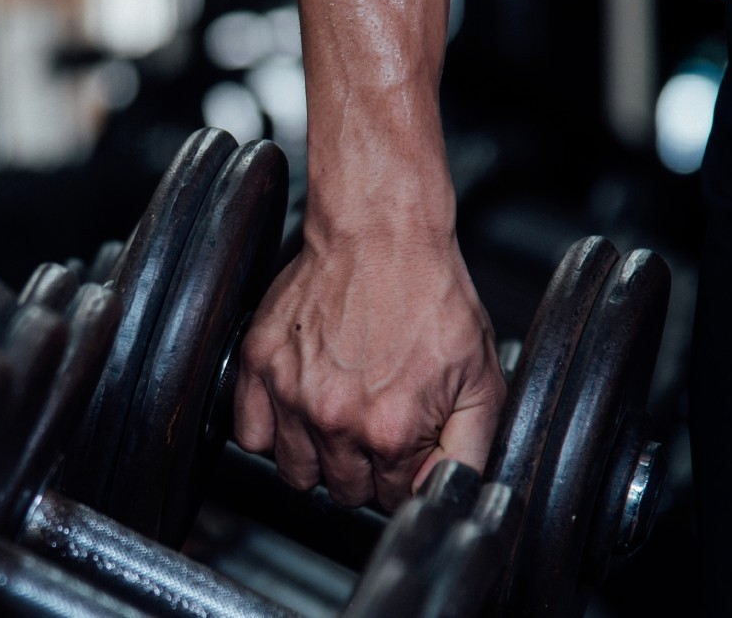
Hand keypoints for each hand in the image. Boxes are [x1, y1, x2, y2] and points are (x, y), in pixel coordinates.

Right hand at [233, 230, 503, 509]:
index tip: (405, 448)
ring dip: (318, 457)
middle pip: (343, 492)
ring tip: (337, 420)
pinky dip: (271, 432)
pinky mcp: (259, 366)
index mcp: (391, 429)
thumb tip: (443, 491)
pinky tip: (298, 411)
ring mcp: (290, 394)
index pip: (392, 497)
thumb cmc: (430, 294)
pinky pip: (251, 435)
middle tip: (375, 428)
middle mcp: (335, 419)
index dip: (404, 476)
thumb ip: (467, 449)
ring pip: (295, 473)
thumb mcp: (481, 377)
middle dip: (364, 471)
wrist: (381, 234)